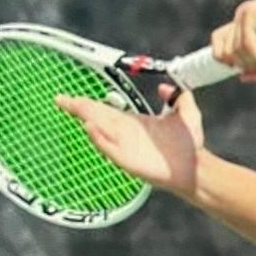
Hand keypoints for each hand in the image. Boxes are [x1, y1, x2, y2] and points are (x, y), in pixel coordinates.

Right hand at [54, 84, 205, 195]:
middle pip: (97, 116)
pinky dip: (99, 139)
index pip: (106, 110)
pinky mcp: (128, 160)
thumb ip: (179, 97)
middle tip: (60, 98)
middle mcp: (125, 134)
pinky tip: (90, 127)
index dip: (89, 102)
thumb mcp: (186, 113)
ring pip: (100, 129)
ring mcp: (125, 147)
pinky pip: (109, 149)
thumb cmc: (189, 146)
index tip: (71, 96)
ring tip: (70, 105)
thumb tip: (166, 87)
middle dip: (79, 107)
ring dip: (86, 117)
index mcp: (133, 123)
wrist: (195, 168)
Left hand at [212, 0, 255, 82]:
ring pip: (236, 51)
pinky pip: (246, 45)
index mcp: (244, 24)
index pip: (219, 41)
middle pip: (224, 50)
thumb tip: (242, 77)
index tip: (237, 69)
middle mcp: (240, 17)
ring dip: (255, 62)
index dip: (225, 58)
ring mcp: (244, 14)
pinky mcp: (251, 13)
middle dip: (244, 64)